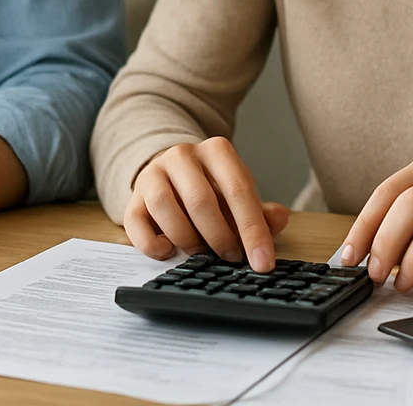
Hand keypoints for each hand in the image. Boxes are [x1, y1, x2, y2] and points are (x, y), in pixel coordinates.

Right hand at [125, 136, 290, 271]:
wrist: (172, 175)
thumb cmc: (212, 189)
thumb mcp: (238, 194)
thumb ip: (259, 210)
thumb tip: (280, 219)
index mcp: (216, 151)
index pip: (238, 189)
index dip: (253, 229)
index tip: (263, 262)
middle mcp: (181, 156)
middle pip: (200, 200)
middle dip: (220, 237)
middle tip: (231, 258)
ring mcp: (153, 174)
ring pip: (165, 207)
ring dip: (188, 239)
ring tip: (201, 254)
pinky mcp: (133, 197)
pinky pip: (135, 222)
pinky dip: (151, 243)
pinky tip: (167, 251)